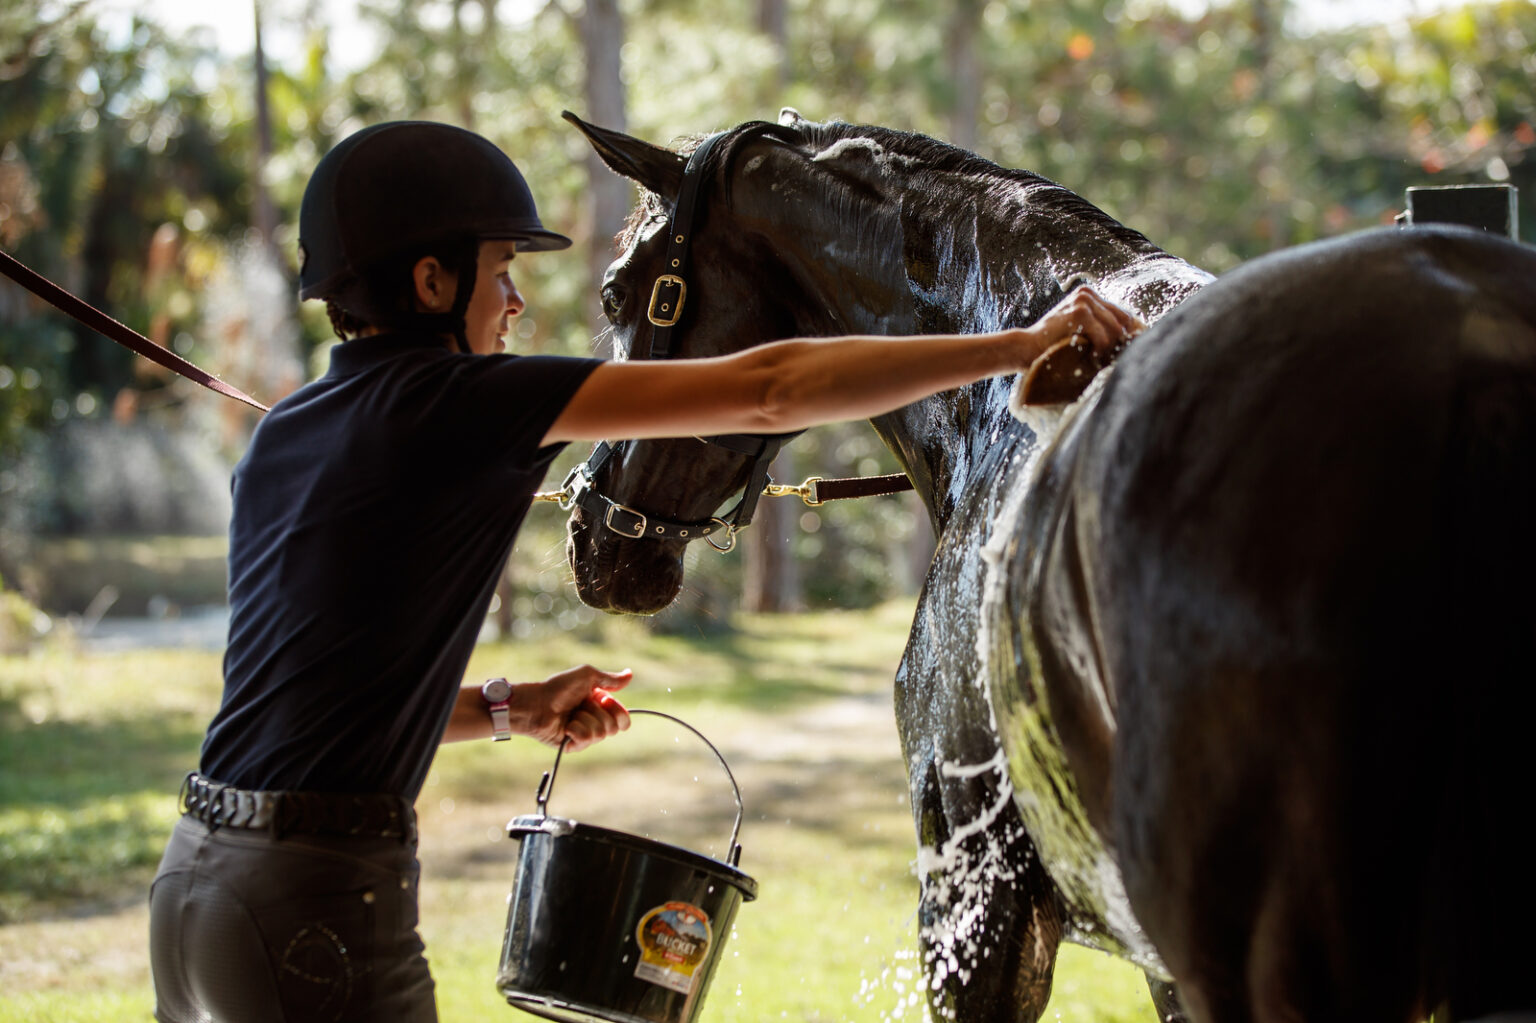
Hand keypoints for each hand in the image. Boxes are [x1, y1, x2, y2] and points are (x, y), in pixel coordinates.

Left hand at [516, 665, 631, 750]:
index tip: (601, 698)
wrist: (537, 703)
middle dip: (599, 713)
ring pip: (601, 734)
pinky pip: (587, 739)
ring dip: (585, 719)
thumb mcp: (587, 676)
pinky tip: (565, 726)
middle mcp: (594, 721)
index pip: (623, 718)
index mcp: (600, 707)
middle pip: (615, 728)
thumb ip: (610, 679)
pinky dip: (576, 729)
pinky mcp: (574, 745)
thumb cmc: (558, 688)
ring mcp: (584, 735)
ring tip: (570, 715)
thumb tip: (630, 674)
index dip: (617, 709)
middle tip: (583, 705)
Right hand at [1029, 284, 1145, 361]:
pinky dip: (1099, 351)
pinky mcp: (1079, 312)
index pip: (1122, 314)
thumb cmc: (1053, 343)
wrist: (1028, 347)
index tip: (1120, 350)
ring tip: (1096, 356)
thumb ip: (1101, 326)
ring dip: (1108, 348)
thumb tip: (1135, 335)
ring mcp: (1083, 301)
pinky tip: (1088, 355)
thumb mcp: (1080, 329)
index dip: (1125, 334)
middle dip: (1118, 342)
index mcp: (1088, 294)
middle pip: (1122, 320)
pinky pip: (1103, 337)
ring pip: (1114, 330)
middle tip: (1108, 356)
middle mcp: (1087, 293)